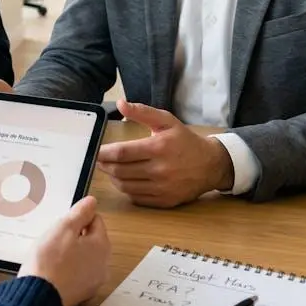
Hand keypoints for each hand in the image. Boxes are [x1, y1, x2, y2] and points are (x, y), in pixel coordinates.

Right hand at [18, 195, 110, 305]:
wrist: (39, 296)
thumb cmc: (49, 262)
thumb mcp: (63, 228)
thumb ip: (80, 213)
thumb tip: (91, 202)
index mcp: (101, 246)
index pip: (96, 220)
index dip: (78, 218)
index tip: (63, 222)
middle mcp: (102, 265)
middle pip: (91, 240)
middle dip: (74, 236)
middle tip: (54, 238)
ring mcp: (92, 281)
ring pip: (83, 257)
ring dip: (70, 253)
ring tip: (51, 255)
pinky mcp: (81, 293)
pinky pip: (76, 274)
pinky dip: (67, 269)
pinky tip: (52, 270)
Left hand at [94, 99, 234, 208]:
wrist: (211, 165)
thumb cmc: (185, 141)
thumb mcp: (166, 121)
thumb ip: (142, 112)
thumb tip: (120, 104)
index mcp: (159, 148)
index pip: (121, 153)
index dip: (103, 153)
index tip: (95, 150)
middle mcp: (160, 170)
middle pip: (120, 171)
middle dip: (104, 165)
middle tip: (99, 159)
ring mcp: (162, 188)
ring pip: (125, 186)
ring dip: (113, 177)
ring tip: (110, 168)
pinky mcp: (164, 201)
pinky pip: (136, 197)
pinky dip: (126, 188)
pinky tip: (125, 179)